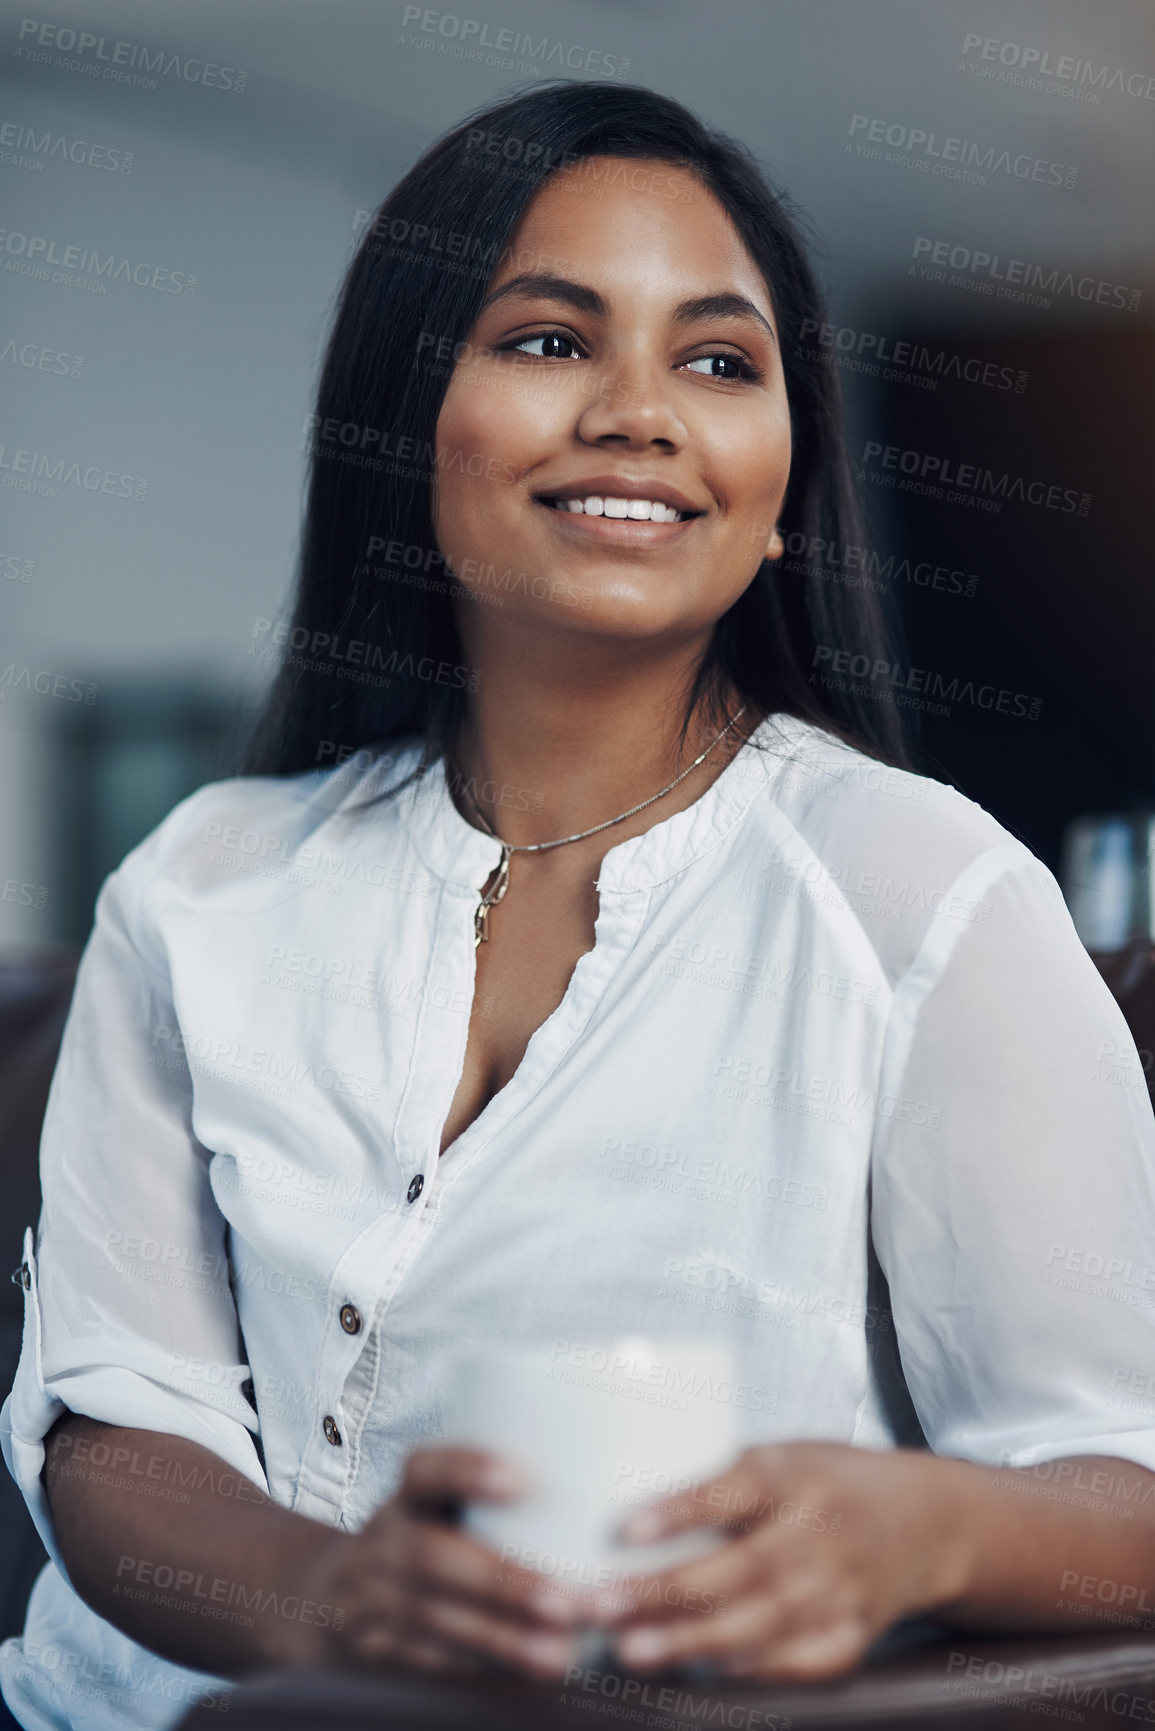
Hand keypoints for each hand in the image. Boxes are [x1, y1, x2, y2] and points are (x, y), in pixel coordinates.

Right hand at [300, 1446, 600, 1679]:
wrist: (325, 1602)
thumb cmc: (420, 1539)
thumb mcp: (435, 1505)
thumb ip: (492, 1496)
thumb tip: (600, 1477)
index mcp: (407, 1495)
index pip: (426, 1468)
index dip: (467, 1469)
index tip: (520, 1479)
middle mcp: (385, 1542)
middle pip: (435, 1557)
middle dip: (504, 1582)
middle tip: (565, 1602)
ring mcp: (375, 1601)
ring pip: (436, 1621)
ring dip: (501, 1640)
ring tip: (558, 1655)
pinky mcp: (378, 1653)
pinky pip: (430, 1664)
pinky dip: (480, 1673)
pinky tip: (525, 1679)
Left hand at [596, 1442, 974, 1680]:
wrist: (923, 1521)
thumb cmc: (826, 1482)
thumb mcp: (781, 1458)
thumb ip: (719, 1483)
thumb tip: (626, 1513)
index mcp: (795, 1474)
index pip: (732, 1489)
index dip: (680, 1509)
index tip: (626, 1528)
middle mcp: (821, 1531)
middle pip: (739, 1567)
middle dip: (667, 1591)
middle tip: (604, 1606)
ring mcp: (843, 1588)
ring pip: (762, 1622)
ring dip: (693, 1640)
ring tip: (635, 1650)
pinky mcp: (856, 1633)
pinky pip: (801, 1661)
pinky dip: (755, 1669)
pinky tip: (710, 1672)